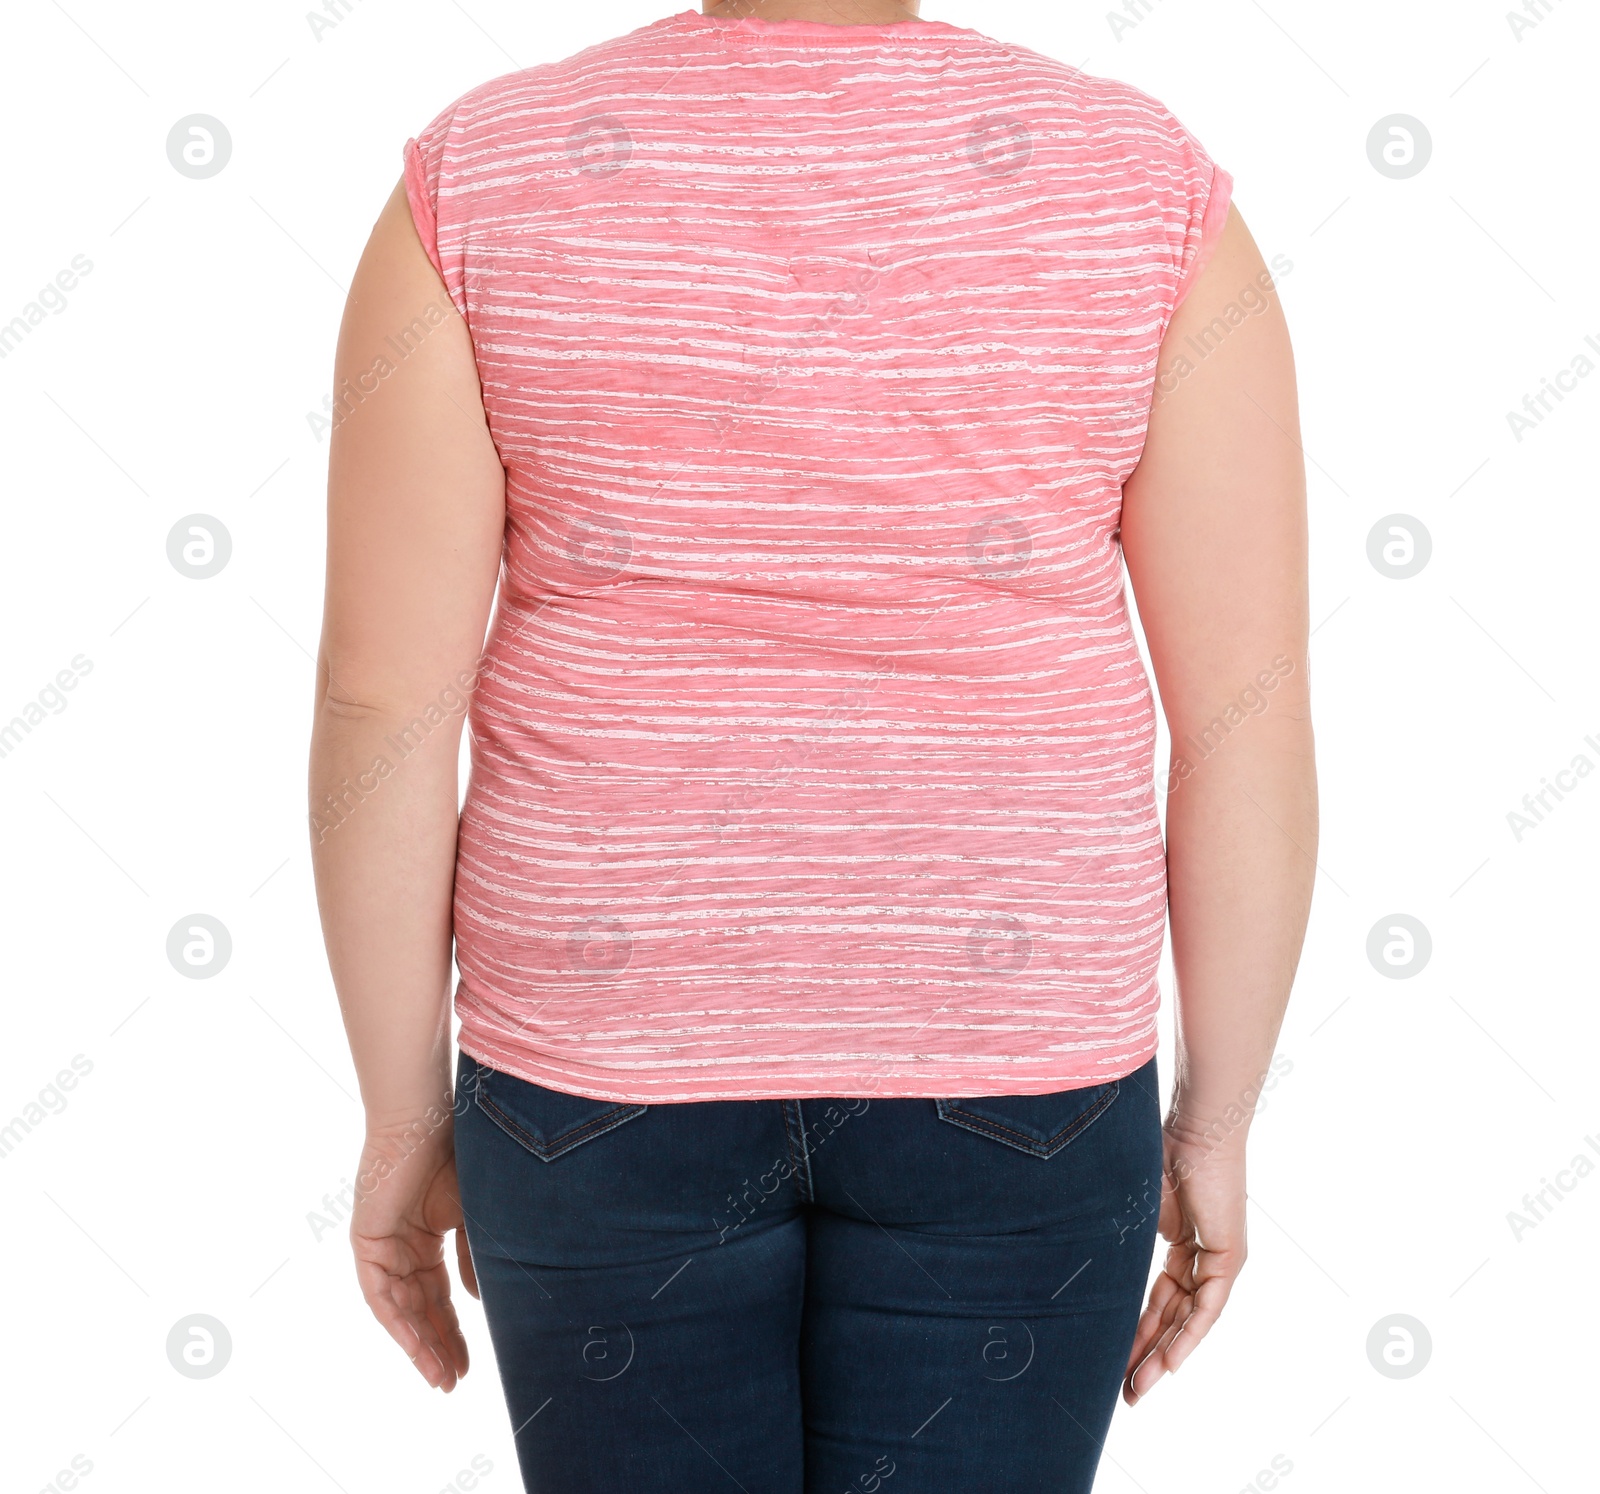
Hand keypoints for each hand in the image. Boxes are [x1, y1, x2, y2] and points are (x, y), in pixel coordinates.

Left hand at [349, 1121, 478, 1390]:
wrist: (427, 1121)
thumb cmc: (458, 1156)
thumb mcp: (475, 1217)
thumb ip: (474, 1259)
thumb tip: (478, 1303)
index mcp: (429, 1238)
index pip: (441, 1296)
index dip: (455, 1330)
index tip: (471, 1365)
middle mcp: (402, 1247)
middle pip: (421, 1309)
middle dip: (438, 1346)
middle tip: (454, 1381)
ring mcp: (383, 1247)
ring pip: (400, 1309)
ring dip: (419, 1344)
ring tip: (440, 1377)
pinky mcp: (366, 1243)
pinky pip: (379, 1294)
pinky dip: (398, 1322)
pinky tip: (416, 1348)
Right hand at [1122, 1127, 1246, 1404]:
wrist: (1195, 1126)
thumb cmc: (1157, 1147)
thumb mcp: (1130, 1203)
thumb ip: (1116, 1234)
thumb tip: (1066, 1245)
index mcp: (1178, 1241)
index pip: (1157, 1297)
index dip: (1136, 1329)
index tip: (1113, 1358)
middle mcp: (1200, 1256)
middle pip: (1170, 1316)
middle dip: (1146, 1354)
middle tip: (1124, 1390)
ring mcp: (1216, 1259)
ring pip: (1187, 1320)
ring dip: (1163, 1355)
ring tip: (1138, 1388)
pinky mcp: (1228, 1258)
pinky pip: (1206, 1308)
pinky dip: (1188, 1336)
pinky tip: (1169, 1363)